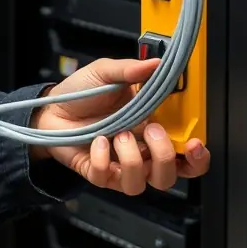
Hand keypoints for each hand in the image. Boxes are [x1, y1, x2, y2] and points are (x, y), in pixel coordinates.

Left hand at [30, 57, 210, 194]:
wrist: (49, 108)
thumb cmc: (81, 92)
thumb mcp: (105, 72)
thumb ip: (130, 69)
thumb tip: (155, 63)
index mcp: (150, 127)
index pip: (185, 153)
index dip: (197, 156)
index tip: (195, 143)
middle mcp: (139, 150)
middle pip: (169, 176)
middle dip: (165, 157)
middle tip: (152, 132)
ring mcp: (119, 164)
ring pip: (142, 183)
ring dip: (133, 159)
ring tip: (118, 135)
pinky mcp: (98, 173)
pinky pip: (108, 178)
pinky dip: (103, 160)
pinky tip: (97, 142)